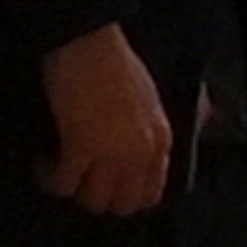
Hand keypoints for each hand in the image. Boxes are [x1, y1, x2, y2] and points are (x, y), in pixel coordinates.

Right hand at [36, 22, 173, 217]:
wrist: (89, 41)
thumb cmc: (117, 62)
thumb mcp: (154, 95)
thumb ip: (166, 121)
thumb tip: (202, 120)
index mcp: (161, 139)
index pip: (151, 192)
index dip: (126, 195)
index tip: (107, 185)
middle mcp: (141, 152)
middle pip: (122, 204)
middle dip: (100, 197)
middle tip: (81, 180)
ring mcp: (111, 152)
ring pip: (92, 201)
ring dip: (74, 190)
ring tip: (61, 170)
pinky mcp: (79, 147)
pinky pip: (63, 184)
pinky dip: (50, 178)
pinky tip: (44, 161)